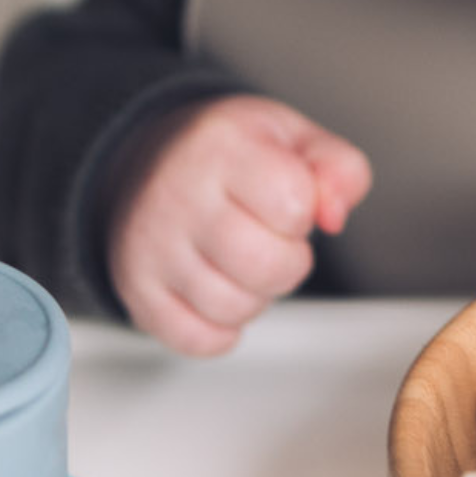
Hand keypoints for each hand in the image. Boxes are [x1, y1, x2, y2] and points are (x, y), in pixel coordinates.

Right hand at [107, 95, 371, 356]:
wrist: (148, 162)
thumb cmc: (227, 155)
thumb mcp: (291, 136)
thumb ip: (339, 167)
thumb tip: (334, 215)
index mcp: (222, 147)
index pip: (296, 205)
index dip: (305, 212)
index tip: (286, 199)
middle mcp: (177, 195)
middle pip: (268, 267)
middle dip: (288, 261)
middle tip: (270, 238)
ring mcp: (150, 247)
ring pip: (234, 309)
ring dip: (255, 295)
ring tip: (240, 260)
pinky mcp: (136, 290)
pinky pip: (198, 340)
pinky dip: (220, 328)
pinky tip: (217, 288)